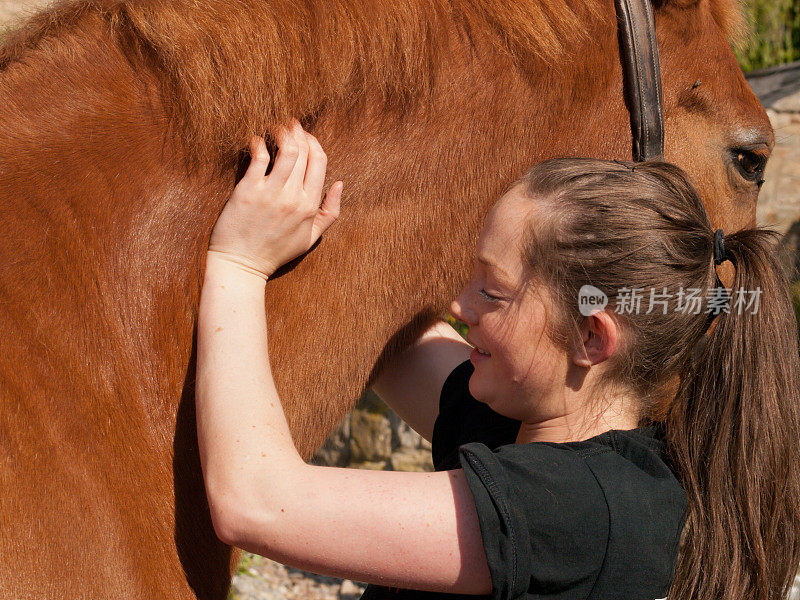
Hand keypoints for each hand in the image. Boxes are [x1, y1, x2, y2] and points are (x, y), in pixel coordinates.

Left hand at [207, 119, 342, 279]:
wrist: (242, 265)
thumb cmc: (275, 252)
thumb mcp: (310, 238)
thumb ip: (330, 212)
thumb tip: (340, 184)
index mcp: (310, 206)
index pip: (319, 161)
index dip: (314, 142)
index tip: (305, 136)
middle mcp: (293, 197)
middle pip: (304, 151)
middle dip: (298, 131)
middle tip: (290, 125)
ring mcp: (271, 194)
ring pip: (285, 149)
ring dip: (282, 131)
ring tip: (276, 126)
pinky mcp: (247, 191)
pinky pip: (258, 158)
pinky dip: (259, 143)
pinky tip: (256, 141)